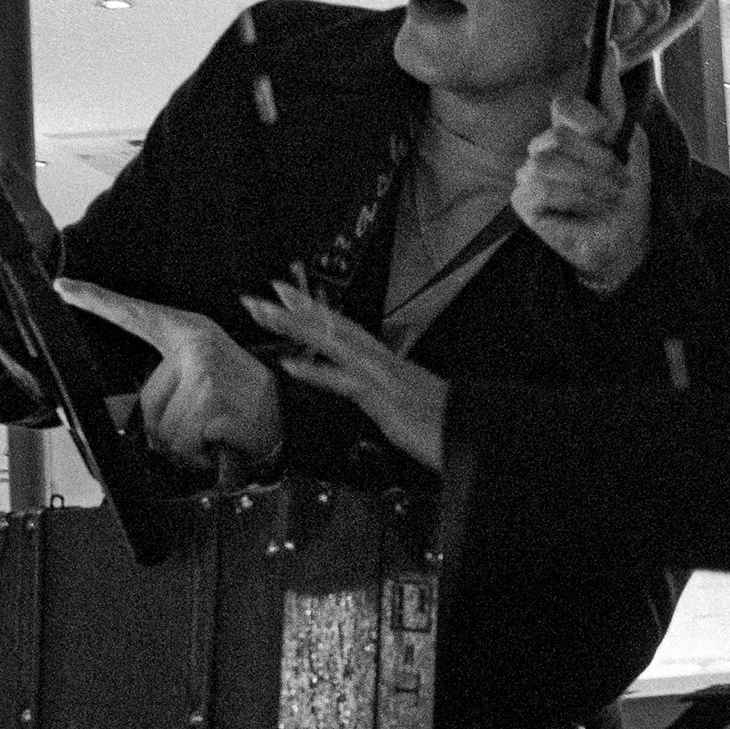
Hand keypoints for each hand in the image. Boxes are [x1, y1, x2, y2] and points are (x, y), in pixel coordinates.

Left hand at [53, 280, 283, 466]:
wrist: (295, 413)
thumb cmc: (246, 398)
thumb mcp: (208, 374)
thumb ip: (172, 383)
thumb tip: (144, 425)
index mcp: (189, 333)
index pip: (136, 314)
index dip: (97, 300)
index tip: (65, 286)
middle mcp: (195, 347)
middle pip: (147, 403)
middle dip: (167, 427)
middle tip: (204, 421)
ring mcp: (204, 375)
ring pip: (162, 430)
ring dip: (184, 445)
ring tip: (215, 430)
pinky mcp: (211, 403)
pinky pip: (182, 444)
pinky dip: (199, 454)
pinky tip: (221, 441)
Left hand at [242, 280, 447, 470]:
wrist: (472, 433)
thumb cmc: (444, 424)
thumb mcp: (406, 404)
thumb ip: (384, 393)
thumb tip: (370, 392)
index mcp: (385, 361)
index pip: (342, 329)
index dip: (312, 311)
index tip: (285, 295)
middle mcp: (381, 361)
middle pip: (330, 327)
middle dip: (293, 309)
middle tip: (258, 294)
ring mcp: (381, 376)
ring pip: (331, 343)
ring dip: (294, 327)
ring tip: (263, 314)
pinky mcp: (382, 398)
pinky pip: (343, 381)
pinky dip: (316, 372)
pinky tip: (289, 364)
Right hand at [515, 96, 650, 295]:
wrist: (625, 238)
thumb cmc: (625, 192)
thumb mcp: (629, 141)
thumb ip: (614, 99)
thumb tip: (611, 46)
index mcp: (567, 130)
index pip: (564, 104)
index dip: (588, 119)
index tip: (609, 137)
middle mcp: (544, 148)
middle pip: (558, 136)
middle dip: (597, 160)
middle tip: (619, 181)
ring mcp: (529, 175)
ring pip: (547, 162)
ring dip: (588, 182)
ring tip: (607, 197)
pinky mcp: (523, 202)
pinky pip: (541, 188)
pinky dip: (573, 199)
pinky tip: (587, 210)